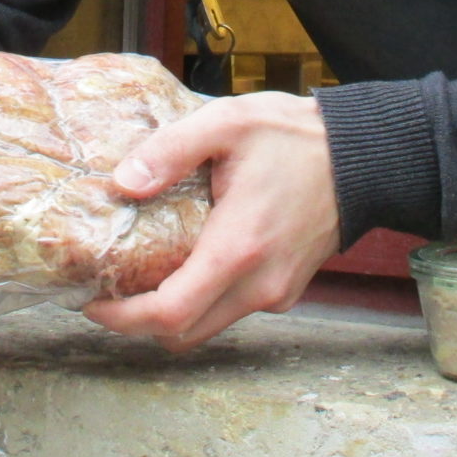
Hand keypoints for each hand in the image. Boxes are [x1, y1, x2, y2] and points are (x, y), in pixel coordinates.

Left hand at [83, 91, 340, 350]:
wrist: (363, 157)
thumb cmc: (296, 137)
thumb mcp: (227, 123)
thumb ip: (171, 150)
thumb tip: (124, 182)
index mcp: (239, 248)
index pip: (171, 313)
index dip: (123, 318)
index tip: (93, 304)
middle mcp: (259, 284)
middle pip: (185, 333)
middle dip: (139, 321)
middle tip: (108, 290)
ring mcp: (276, 292)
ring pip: (209, 326)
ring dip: (172, 312)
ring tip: (140, 275)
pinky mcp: (285, 289)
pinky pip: (232, 310)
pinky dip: (202, 300)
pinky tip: (187, 262)